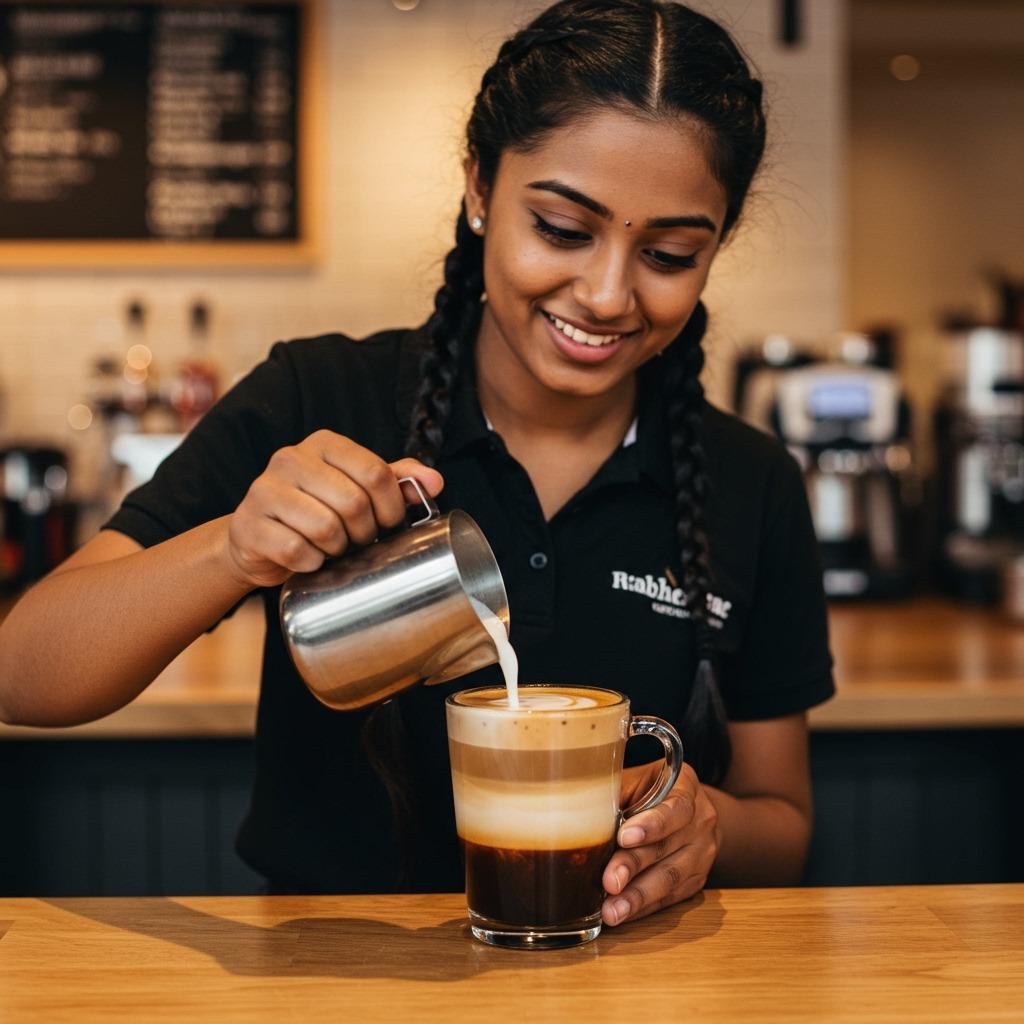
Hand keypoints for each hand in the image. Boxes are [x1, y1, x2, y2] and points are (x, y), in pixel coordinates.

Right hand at [225, 430, 443, 588]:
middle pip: (353, 502)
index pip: (376, 472)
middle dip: (366, 532)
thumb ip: (394, 481)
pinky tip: (310, 559)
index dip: (391, 507)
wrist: (259, 540)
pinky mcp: (249, 525)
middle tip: (360, 541)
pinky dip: (311, 563)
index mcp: (323, 444)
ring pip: (325, 527)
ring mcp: (264, 490)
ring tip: (334, 548)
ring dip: (338, 548)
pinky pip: (295, 550)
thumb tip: (435, 482)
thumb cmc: (317, 512)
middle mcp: (290, 458)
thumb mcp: (357, 490)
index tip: (388, 524)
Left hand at [601, 760, 718, 926]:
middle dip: (634, 866)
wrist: (688, 812)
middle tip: (609, 882)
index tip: (623, 837)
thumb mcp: (635, 782)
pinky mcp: (696, 881)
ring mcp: (702, 854)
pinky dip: (643, 907)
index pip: (675, 808)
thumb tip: (572, 809)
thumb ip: (614, 793)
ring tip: (612, 910)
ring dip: (638, 896)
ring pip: (670, 878)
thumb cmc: (649, 792)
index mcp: (686, 788)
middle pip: (667, 847)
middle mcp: (701, 821)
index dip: (651, 825)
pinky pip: (669, 898)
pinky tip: (622, 912)